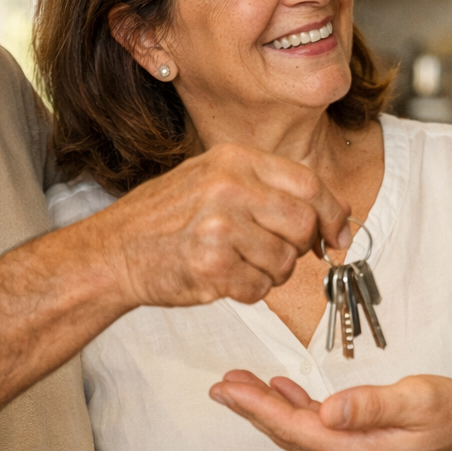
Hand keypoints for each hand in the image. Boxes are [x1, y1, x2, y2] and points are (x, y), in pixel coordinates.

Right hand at [77, 143, 351, 309]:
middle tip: (281, 253)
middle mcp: (229, 188)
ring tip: (241, 264)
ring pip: (285, 261)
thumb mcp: (213, 178)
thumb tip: (331, 210)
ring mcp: (219, 227)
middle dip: (302, 246)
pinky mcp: (211, 266)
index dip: (333, 212)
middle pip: (304, 223)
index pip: (309, 183)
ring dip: (272, 272)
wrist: (113, 251)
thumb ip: (268, 187)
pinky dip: (250, 290)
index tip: (338, 233)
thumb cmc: (164, 218)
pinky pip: (260, 288)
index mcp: (235, 160)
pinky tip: (226, 278)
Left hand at [211, 370, 451, 450]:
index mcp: (355, 449)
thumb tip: (326, 408)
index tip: (225, 387)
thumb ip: (370, 404)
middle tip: (222, 383)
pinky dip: (297, 411)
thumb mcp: (417, 400)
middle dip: (252, 408)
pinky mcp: (365, 449)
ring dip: (270, 409)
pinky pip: (319, 431)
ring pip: (300, 432)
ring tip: (243, 385)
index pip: (292, 427)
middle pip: (288, 433)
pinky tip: (289, 394)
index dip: (255, 407)